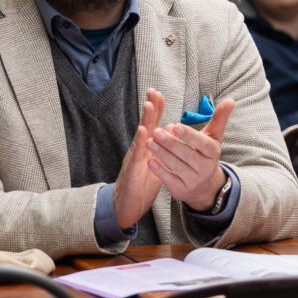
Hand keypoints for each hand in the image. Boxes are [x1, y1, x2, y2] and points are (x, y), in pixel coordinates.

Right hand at [113, 90, 166, 229]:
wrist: (126, 206)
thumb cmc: (141, 185)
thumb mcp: (155, 166)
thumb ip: (161, 151)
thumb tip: (170, 138)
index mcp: (146, 149)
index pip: (152, 126)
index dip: (155, 110)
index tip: (158, 93)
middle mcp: (138, 151)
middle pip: (145, 126)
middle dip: (150, 109)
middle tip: (153, 92)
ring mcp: (133, 160)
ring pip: (140, 137)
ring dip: (144, 120)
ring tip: (149, 105)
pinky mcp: (131, 172)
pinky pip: (136, 156)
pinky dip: (139, 144)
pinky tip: (143, 133)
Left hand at [149, 98, 232, 211]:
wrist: (205, 186)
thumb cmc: (205, 155)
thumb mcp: (212, 138)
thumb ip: (219, 118)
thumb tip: (230, 100)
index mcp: (213, 153)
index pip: (203, 143)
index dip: (189, 135)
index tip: (175, 125)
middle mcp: (206, 168)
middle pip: (187, 154)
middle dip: (171, 143)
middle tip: (156, 132)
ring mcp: (194, 181)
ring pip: (177, 166)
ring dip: (162, 154)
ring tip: (149, 142)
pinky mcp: (182, 191)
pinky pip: (170, 180)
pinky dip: (160, 171)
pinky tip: (150, 161)